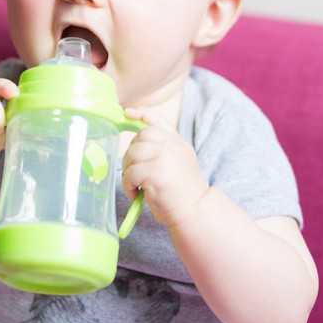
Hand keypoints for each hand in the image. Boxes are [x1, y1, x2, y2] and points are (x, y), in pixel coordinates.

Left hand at [121, 107, 209, 229]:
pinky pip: (130, 173)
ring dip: (128, 170)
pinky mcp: (156, 172)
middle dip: (131, 154)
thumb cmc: (182, 193)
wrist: (195, 210)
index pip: (158, 121)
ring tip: (136, 185)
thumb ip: (163, 151)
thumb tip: (137, 145)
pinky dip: (128, 185)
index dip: (141, 113)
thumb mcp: (178, 164)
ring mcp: (165, 157)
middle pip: (141, 136)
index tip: (128, 112)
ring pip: (133, 153)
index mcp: (179, 143)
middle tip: (136, 174)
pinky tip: (136, 193)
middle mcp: (173, 146)